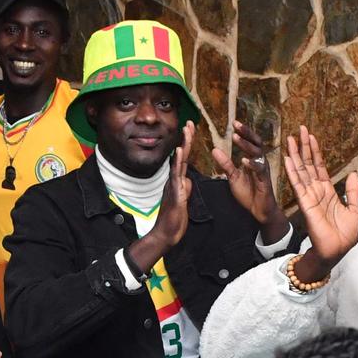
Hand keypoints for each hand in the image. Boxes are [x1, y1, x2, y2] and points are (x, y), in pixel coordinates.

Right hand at [127, 123, 196, 276]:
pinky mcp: (174, 193)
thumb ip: (185, 189)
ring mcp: (173, 185)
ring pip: (179, 161)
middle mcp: (174, 180)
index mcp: (177, 181)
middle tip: (190, 122)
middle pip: (181, 155)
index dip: (188, 144)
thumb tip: (187, 180)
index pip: (184, 159)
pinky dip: (178, 162)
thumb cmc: (174, 220)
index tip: (191, 130)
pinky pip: (176, 175)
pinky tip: (179, 150)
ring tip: (187, 130)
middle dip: (186, 138)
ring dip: (184, 144)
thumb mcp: (183, 201)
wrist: (166, 234)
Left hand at [212, 120, 287, 242]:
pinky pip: (260, 170)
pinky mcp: (265, 181)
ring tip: (236, 138)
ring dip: (247, 145)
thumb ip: (226, 164)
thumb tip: (214, 149)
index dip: (243, 132)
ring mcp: (263, 171)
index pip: (249, 141)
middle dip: (247, 133)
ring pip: (258, 154)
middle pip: (256, 142)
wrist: (259, 210)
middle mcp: (260, 162)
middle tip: (236, 124)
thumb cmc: (249, 192)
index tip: (234, 123)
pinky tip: (244, 160)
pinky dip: (253, 165)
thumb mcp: (233, 177)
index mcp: (253, 159)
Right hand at [286, 126, 357, 283]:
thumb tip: (354, 173)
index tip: (311, 137)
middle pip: (308, 165)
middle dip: (304, 147)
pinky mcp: (305, 204)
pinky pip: (298, 185)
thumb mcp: (356, 210)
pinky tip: (287, 159)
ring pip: (301, 171)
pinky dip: (292, 171)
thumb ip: (353, 192)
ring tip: (290, 138)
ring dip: (295, 155)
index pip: (319, 168)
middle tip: (300, 129)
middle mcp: (316, 192)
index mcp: (328, 192)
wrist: (337, 251)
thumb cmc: (345, 235)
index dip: (315, 152)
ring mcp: (309, 197)